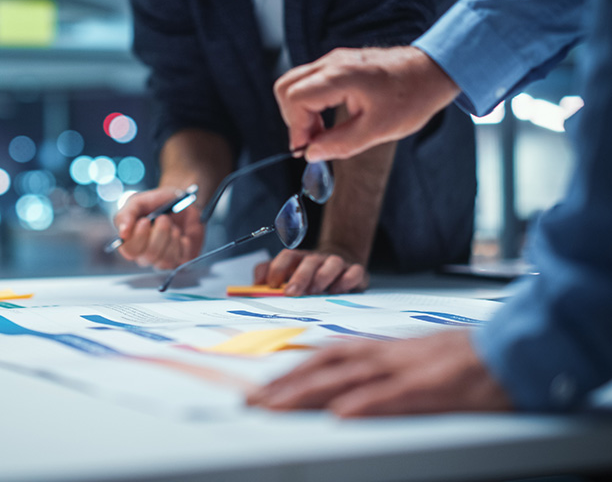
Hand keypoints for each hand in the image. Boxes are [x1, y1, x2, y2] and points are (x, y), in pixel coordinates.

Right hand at [113, 187, 204, 269]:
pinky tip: (182, 235)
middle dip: (160, 233)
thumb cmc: (155, 203)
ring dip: (172, 237)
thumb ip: (126, 215)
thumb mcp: (137, 201)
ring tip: (173, 226)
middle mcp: (144, 255)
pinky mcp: (179, 261)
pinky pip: (182, 258)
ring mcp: (162, 260)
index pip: (129, 251)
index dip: (138, 237)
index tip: (145, 221)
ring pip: (165, 260)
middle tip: (164, 218)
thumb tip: (122, 233)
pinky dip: (183, 243)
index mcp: (131, 242)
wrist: (180, 200)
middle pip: (149, 255)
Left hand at [247, 330, 512, 416]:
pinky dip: (364, 405)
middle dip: (284, 385)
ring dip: (306, 394)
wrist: (511, 348)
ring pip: (345, 380)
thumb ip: (380, 368)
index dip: (290, 371)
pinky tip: (341, 415)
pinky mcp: (430, 387)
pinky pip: (391, 396)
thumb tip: (347, 387)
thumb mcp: (414, 357)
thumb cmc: (463, 356)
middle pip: (324, 367)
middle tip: (252, 402)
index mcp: (381, 348)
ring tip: (275, 408)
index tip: (263, 387)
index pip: (324, 357)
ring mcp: (405, 369)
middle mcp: (385, 354)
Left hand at [252, 248, 367, 295]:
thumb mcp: (288, 275)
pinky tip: (338, 290)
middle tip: (291, 293)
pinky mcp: (355, 271)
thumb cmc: (309, 275)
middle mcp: (317, 259)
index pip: (287, 256)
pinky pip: (354, 272)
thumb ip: (268, 276)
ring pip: (332, 263)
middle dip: (299, 277)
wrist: (341, 267)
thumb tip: (255, 286)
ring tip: (315, 292)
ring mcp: (337, 263)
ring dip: (322, 277)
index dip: (277, 268)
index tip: (271, 285)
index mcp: (299, 259)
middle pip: (308, 261)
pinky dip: (346, 280)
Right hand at [274, 46, 459, 161]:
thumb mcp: (378, 130)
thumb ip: (340, 143)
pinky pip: (309, 81)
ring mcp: (334, 60)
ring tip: (320, 132)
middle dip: (292, 118)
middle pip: (285, 87)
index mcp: (340, 76)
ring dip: (300, 111)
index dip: (296, 128)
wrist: (433, 70)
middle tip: (312, 140)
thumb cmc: (412, 97)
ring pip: (294, 83)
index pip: (295, 99)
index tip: (307, 149)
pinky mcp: (338, 64)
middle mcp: (332, 63)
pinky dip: (310, 102)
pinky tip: (327, 120)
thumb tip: (311, 153)